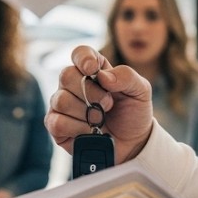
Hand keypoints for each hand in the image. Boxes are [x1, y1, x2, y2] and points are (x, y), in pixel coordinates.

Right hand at [45, 45, 153, 163]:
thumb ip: (127, 76)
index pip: (79, 53)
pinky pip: (56, 122)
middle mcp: (73, 84)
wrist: (132, 144)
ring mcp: (62, 104)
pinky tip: (88, 131)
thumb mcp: (141, 91)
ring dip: (85, 113)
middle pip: (66, 75)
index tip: (92, 69)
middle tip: (108, 105)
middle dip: (90, 92)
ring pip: (61, 99)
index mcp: (93, 70)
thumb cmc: (133, 113)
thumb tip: (103, 76)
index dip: (83, 58)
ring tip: (100, 120)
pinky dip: (76, 128)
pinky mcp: (56, 125)